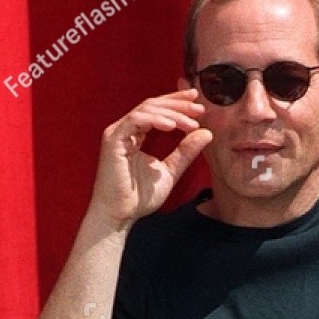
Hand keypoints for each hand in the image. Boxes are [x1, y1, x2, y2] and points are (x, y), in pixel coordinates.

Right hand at [91, 90, 213, 226]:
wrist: (119, 215)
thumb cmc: (139, 198)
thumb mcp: (170, 170)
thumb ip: (185, 152)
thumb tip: (206, 132)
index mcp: (136, 134)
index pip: (157, 110)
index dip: (177, 103)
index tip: (198, 103)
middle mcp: (125, 130)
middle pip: (152, 105)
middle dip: (177, 104)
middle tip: (199, 108)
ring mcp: (117, 133)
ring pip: (146, 110)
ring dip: (171, 113)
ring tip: (191, 122)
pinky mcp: (113, 139)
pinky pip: (136, 120)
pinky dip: (155, 120)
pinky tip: (172, 126)